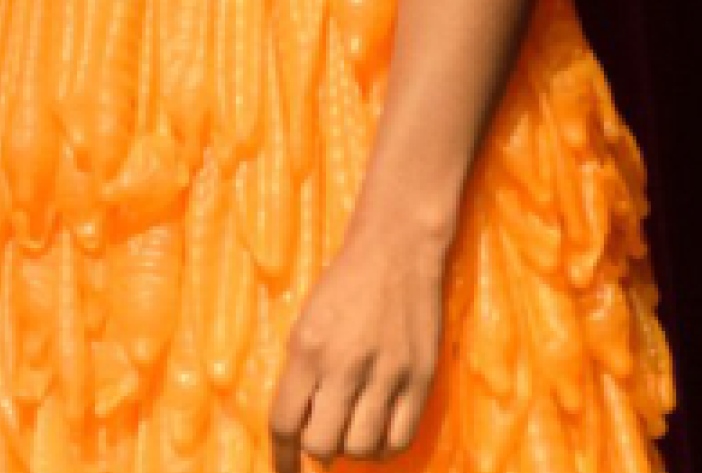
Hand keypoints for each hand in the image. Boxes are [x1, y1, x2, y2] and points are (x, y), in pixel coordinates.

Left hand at [268, 223, 446, 465]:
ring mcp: (386, 374)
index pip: (285, 422)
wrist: (395, 251)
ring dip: (351, 449)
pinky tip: (377, 436)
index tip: (284, 472)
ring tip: (350, 432)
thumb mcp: (307, 320)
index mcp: (307, 348)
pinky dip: (384, 448)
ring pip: (361, 448)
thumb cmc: (343, 283)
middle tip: (322, 438)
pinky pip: (399, 439)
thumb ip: (302, 372)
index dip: (282, 457)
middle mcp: (344, 366)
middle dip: (317, 450)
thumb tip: (299, 426)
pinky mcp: (419, 380)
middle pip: (322, 444)